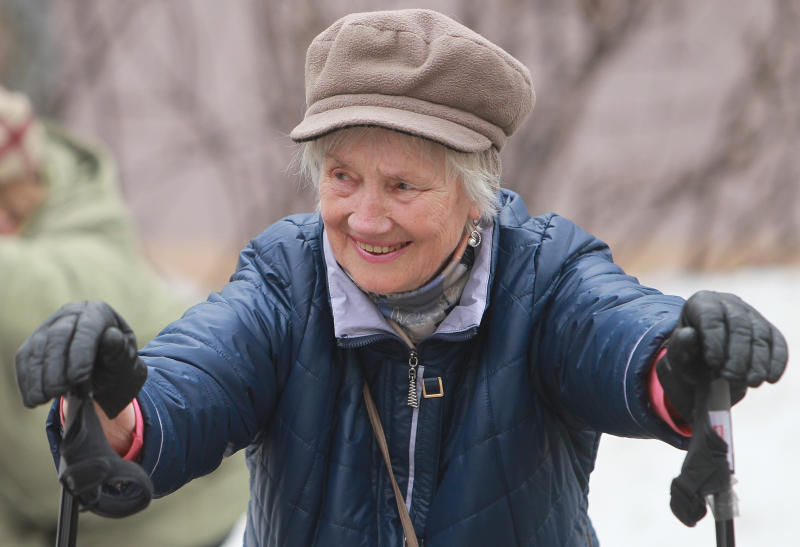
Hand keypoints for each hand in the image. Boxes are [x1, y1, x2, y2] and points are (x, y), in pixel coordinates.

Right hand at [16, 301, 146, 417]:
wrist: (105, 367)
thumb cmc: (118, 361)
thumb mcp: (125, 358)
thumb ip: (119, 350)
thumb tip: (110, 336)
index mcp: (99, 312)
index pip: (86, 329)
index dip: (81, 354)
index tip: (79, 379)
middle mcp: (71, 313)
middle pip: (57, 337)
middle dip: (55, 367)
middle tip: (57, 392)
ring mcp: (49, 325)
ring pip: (37, 348)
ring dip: (37, 377)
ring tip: (42, 400)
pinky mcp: (33, 341)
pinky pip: (24, 359)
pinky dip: (27, 380)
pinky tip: (32, 399)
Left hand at [657, 290, 787, 420]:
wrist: (701, 367)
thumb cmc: (687, 358)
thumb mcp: (677, 356)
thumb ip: (680, 346)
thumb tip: (689, 333)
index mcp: (701, 303)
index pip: (711, 316)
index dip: (714, 340)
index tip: (714, 363)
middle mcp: (728, 303)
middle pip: (739, 324)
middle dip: (738, 354)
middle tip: (731, 377)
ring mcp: (750, 315)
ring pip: (760, 334)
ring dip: (757, 361)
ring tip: (750, 382)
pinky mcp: (768, 330)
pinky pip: (777, 343)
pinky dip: (775, 362)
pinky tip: (769, 378)